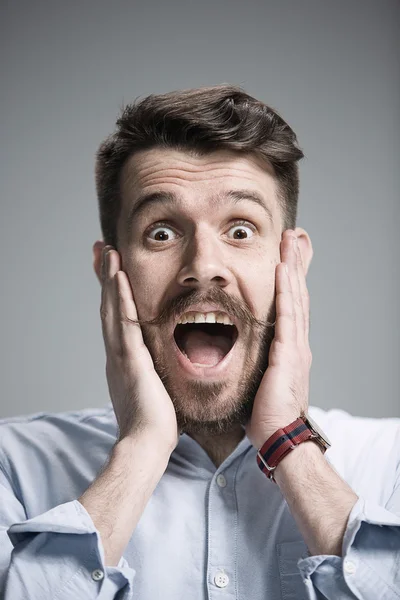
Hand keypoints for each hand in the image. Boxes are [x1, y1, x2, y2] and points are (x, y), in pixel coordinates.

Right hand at [100, 246, 178, 451]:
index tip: (113, 271)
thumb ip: (156, 376)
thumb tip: (165, 371)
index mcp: (125, 360)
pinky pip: (124, 321)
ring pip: (113, 308)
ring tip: (107, 252)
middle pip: (109, 307)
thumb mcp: (155, 391)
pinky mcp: (129, 358)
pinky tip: (119, 277)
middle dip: (106, 278)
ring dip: (110, 279)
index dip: (114, 293)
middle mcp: (118, 353)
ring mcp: (121, 354)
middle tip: (102, 250)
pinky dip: (120, 298)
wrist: (146, 444)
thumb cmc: (154, 425)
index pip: (117, 318)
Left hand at [245, 230, 311, 449]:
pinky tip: (282, 270)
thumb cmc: (266, 413)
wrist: (278, 436)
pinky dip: (286, 291)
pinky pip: (288, 316)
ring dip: (292, 267)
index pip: (290, 305)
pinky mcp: (289, 353)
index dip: (289, 279)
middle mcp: (296, 342)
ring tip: (291, 241)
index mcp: (289, 348)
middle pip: (297, 294)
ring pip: (295, 298)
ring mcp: (295, 346)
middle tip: (295, 237)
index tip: (286, 255)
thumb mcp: (260, 380)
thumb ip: (256, 361)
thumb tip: (238, 354)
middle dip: (296, 264)